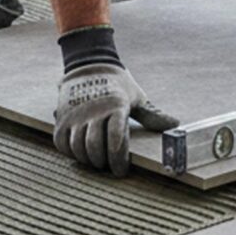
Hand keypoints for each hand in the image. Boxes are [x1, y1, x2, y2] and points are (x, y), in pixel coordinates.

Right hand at [54, 63, 179, 176]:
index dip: (118, 157)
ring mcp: (75, 114)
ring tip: (97, 162)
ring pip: (78, 146)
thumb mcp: (136, 97)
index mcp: (115, 106)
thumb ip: (152, 115)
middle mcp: (93, 111)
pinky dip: (70, 153)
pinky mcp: (62, 117)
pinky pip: (62, 143)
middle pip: (95, 146)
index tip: (121, 170)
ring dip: (88, 160)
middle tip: (110, 168)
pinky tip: (81, 154)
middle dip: (104, 163)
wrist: (89, 64)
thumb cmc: (118, 85)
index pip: (115, 136)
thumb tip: (174, 124)